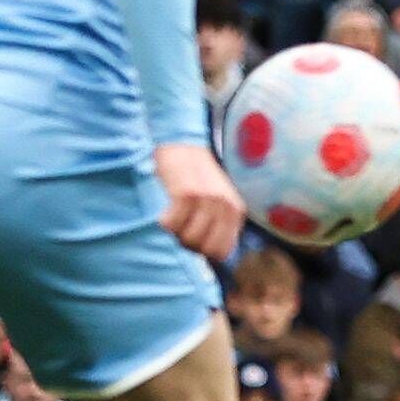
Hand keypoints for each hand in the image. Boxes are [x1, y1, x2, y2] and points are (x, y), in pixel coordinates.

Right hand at [154, 140, 245, 260]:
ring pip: (187, 239)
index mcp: (235, 211)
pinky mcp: (186, 194)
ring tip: (173, 215)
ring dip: (175, 232)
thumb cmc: (196, 177)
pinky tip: (164, 210)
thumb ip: (219, 225)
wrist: (181, 143)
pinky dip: (164, 222)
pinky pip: (171, 226)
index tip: (193, 238)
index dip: (203, 251)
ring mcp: (206, 200)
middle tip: (180, 225)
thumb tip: (208, 257)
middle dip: (187, 243)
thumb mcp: (217, 200)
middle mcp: (224, 206)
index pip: (221, 252)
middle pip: (202, 248)